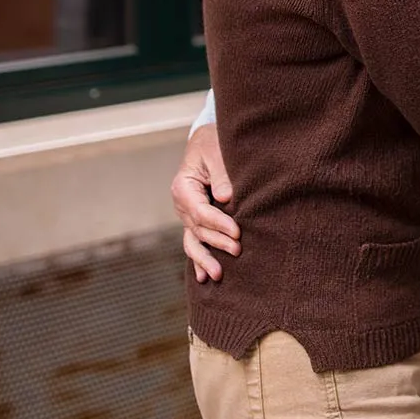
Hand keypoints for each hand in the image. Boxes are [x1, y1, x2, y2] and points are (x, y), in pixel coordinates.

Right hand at [172, 124, 240, 282]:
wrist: (207, 141)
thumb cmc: (213, 144)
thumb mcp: (216, 153)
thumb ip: (221, 175)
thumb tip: (227, 198)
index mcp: (183, 187)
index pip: (200, 212)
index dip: (218, 224)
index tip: (237, 231)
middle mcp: (182, 204)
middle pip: (198, 229)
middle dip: (217, 243)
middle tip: (237, 250)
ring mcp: (187, 214)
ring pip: (193, 241)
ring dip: (205, 258)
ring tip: (217, 275)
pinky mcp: (196, 220)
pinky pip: (195, 241)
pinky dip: (199, 258)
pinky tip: (204, 277)